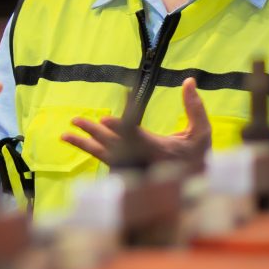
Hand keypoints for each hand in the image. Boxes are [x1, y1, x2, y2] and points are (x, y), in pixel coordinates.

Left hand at [64, 78, 210, 165]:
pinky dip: (92, 152)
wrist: (194, 188)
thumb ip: (195, 107)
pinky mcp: (128, 174)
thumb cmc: (197, 158)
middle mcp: (140, 161)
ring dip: (84, 143)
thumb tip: (189, 80)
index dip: (122, 122)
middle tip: (76, 120)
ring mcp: (132, 169)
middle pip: (111, 143)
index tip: (108, 116)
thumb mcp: (202, 133)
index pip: (136, 132)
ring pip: (104, 155)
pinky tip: (79, 142)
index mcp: (157, 149)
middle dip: (93, 131)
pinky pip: (106, 162)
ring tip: (65, 134)